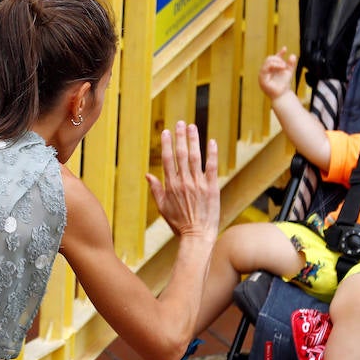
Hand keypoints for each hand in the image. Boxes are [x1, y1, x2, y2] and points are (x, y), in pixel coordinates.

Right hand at [145, 121, 219, 242]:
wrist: (197, 236)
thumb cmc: (179, 224)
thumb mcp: (163, 208)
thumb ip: (155, 189)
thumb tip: (147, 174)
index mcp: (171, 185)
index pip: (168, 159)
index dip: (167, 144)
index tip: (166, 132)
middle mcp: (184, 182)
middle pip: (181, 154)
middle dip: (180, 137)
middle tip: (180, 123)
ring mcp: (198, 184)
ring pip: (195, 157)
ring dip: (193, 140)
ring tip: (192, 127)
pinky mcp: (212, 188)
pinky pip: (212, 167)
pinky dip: (212, 154)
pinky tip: (212, 141)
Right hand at [258, 48, 296, 99]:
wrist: (283, 95)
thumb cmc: (284, 84)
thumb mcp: (289, 72)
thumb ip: (291, 64)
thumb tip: (292, 55)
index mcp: (271, 68)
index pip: (273, 58)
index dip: (279, 53)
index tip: (285, 49)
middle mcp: (265, 70)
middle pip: (269, 58)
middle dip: (278, 59)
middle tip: (285, 65)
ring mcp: (262, 74)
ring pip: (267, 62)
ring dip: (276, 62)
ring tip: (284, 66)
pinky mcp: (261, 79)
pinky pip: (265, 69)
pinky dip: (273, 66)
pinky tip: (281, 67)